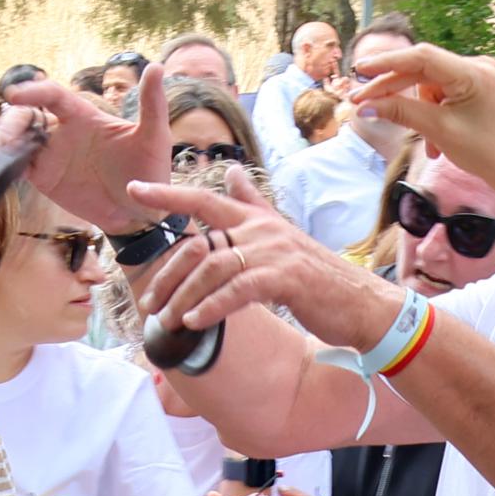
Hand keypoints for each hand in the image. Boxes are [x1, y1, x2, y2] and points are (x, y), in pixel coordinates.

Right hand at [0, 66, 173, 232]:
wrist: (141, 212)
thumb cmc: (150, 170)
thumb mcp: (154, 136)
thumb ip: (152, 103)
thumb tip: (158, 67)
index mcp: (84, 115)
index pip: (54, 95)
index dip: (35, 91)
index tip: (17, 95)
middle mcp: (63, 131)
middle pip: (26, 116)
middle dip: (9, 122)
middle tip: (1, 140)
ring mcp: (51, 154)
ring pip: (15, 140)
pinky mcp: (44, 177)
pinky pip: (16, 167)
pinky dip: (0, 166)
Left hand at [133, 180, 409, 351]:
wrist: (360, 303)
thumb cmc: (317, 275)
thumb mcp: (281, 235)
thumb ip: (253, 204)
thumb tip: (234, 172)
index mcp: (257, 220)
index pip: (205, 200)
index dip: (168, 195)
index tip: (133, 189)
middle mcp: (262, 230)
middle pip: (200, 243)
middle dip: (168, 273)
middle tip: (148, 301)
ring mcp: (274, 253)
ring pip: (214, 268)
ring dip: (184, 297)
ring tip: (165, 320)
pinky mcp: (285, 279)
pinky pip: (237, 291)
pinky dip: (212, 307)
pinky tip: (195, 323)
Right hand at [342, 43, 494, 196]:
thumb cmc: (485, 152)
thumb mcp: (438, 130)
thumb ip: (400, 112)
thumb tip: (365, 107)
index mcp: (473, 72)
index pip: (421, 57)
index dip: (387, 62)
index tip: (361, 70)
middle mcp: (477, 65)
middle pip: (421, 70)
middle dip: (393, 89)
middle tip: (361, 103)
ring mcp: (477, 74)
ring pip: (429, 84)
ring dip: (418, 112)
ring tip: (428, 146)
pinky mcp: (476, 86)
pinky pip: (442, 92)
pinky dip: (432, 113)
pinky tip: (436, 141)